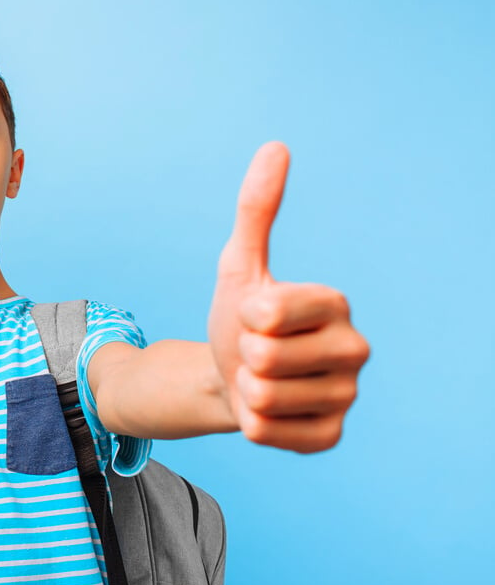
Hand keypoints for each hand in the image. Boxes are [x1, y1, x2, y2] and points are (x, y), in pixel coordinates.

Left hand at [207, 143, 369, 451]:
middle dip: (243, 355)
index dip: (246, 315)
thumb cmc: (239, 318)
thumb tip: (275, 147)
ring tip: (260, 380)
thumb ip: (256, 211)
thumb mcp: (239, 265)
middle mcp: (356, 350)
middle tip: (254, 353)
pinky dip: (252, 423)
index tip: (254, 315)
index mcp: (337, 304)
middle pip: (265, 357)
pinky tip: (267, 410)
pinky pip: (269, 432)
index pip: (272, 311)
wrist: (229, 377)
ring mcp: (347, 397)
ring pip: (264, 397)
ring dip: (246, 390)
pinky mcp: (329, 437)